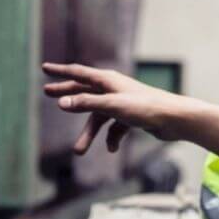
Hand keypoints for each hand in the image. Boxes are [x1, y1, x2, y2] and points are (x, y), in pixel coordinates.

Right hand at [41, 62, 185, 153]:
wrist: (174, 119)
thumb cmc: (145, 108)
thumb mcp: (112, 106)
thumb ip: (86, 104)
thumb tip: (61, 103)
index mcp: (108, 80)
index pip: (78, 73)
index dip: (60, 71)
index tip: (44, 67)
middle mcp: (114, 89)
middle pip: (84, 91)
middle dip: (67, 93)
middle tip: (47, 92)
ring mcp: (122, 103)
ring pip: (98, 117)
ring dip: (89, 133)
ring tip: (78, 151)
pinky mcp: (131, 117)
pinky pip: (114, 128)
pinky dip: (111, 138)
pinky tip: (111, 149)